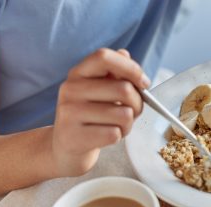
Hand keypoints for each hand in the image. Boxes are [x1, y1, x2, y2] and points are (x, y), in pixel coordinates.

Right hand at [51, 48, 148, 176]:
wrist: (66, 148)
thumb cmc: (92, 117)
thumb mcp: (100, 91)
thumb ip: (114, 73)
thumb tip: (125, 54)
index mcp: (78, 73)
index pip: (104, 56)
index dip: (131, 68)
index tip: (144, 83)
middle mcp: (70, 89)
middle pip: (123, 89)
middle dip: (138, 104)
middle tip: (133, 112)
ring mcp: (69, 113)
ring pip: (123, 114)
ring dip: (128, 124)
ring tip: (117, 126)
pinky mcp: (75, 137)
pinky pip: (114, 134)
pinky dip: (118, 137)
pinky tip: (107, 137)